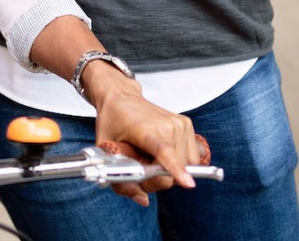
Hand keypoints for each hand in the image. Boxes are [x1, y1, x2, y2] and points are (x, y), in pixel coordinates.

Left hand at [84, 68, 201, 206]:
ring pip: (187, 166)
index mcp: (147, 131)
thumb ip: (122, 182)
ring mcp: (181, 124)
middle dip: (160, 179)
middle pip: (175, 171)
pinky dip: (179, 161)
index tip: (187, 184)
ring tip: (151, 158)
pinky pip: (191, 156)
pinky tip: (161, 153)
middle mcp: (168, 126)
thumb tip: (143, 200)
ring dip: (171, 171)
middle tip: (142, 169)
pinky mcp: (187, 125)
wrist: (121, 97)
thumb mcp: (107, 152)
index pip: (166, 155)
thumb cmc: (113, 121)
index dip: (177, 172)